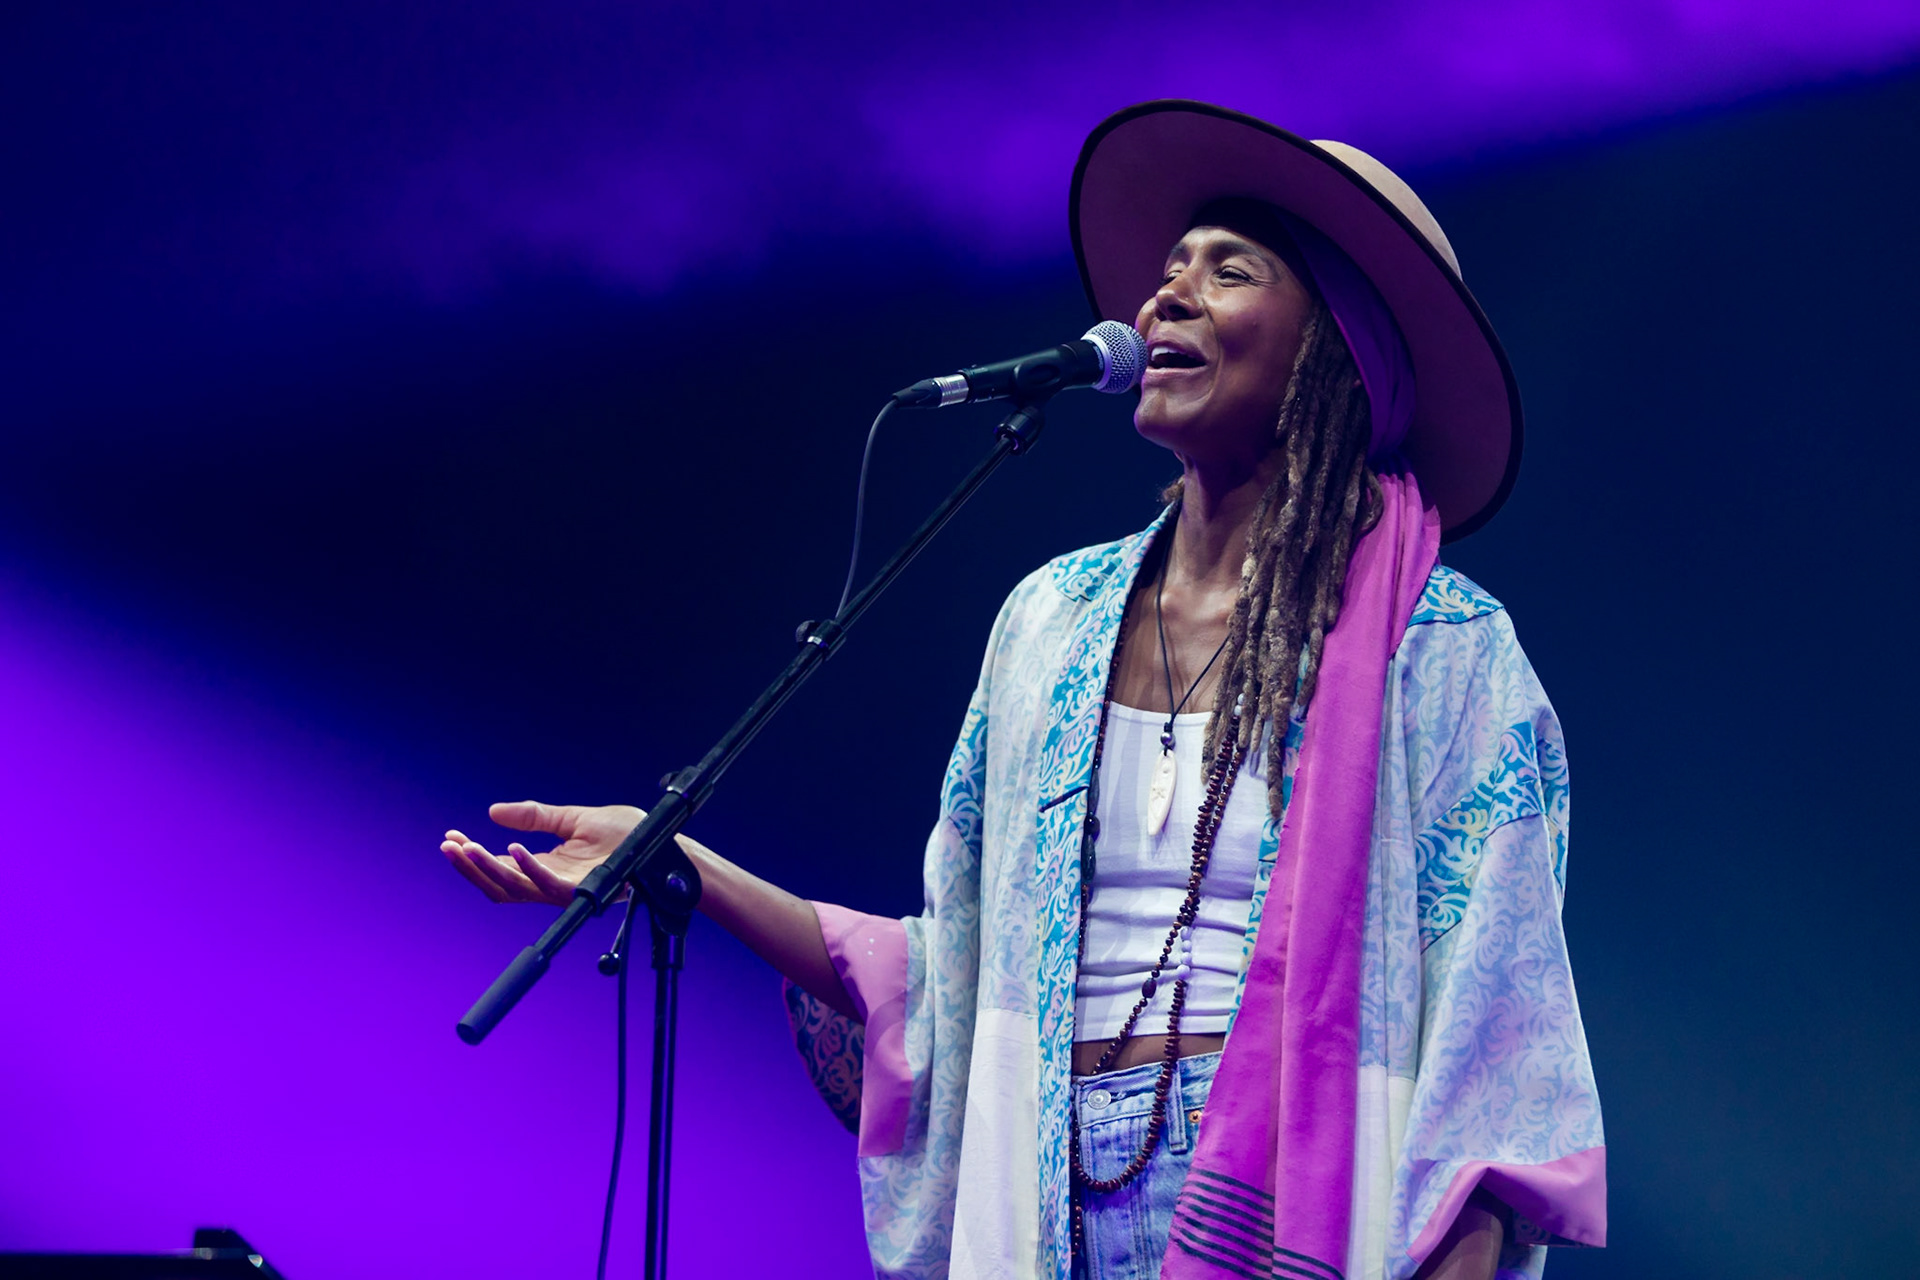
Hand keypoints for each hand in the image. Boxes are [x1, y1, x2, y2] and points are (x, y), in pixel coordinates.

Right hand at [441, 800, 643, 905]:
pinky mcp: (583, 890)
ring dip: (487, 868)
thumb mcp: (572, 819)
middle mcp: (551, 883)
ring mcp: (566, 889)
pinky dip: (527, 867)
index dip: (473, 856)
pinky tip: (511, 848)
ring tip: (467, 847)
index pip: (500, 868)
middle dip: (470, 867)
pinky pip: (547, 884)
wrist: (664, 842)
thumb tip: (494, 812)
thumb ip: (535, 816)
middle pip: (499, 884)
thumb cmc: (626, 835)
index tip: (450, 838)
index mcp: (546, 868)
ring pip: (516, 888)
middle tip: (446, 846)